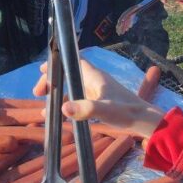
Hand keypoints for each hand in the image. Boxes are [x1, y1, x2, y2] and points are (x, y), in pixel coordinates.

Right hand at [34, 59, 163, 139]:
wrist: (145, 121)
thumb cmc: (127, 113)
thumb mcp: (105, 111)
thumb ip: (85, 109)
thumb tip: (63, 107)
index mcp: (95, 77)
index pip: (73, 61)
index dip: (58, 62)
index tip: (42, 70)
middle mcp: (95, 81)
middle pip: (69, 74)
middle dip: (52, 81)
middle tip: (38, 93)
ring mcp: (97, 92)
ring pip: (72, 88)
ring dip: (58, 95)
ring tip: (44, 109)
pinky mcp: (100, 102)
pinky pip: (78, 99)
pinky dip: (67, 105)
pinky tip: (61, 117)